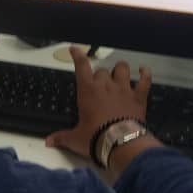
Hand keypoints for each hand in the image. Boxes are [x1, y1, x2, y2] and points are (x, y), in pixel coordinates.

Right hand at [45, 46, 154, 161]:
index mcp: (88, 91)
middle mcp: (106, 85)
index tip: (75, 48)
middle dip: (100, 76)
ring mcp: (124, 88)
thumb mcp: (75, 139)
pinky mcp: (139, 96)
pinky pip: (145, 79)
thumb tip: (47, 142)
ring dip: (120, 70)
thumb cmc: (94, 138)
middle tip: (99, 87)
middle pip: (102, 71)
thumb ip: (62, 137)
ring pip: (122, 68)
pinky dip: (145, 74)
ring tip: (119, 74)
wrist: (120, 143)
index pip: (81, 67)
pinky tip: (144, 71)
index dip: (78, 56)